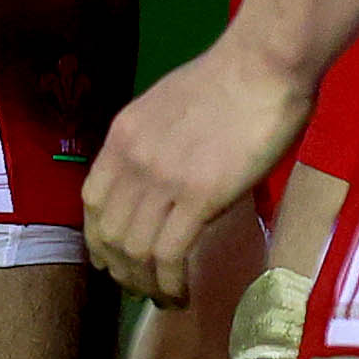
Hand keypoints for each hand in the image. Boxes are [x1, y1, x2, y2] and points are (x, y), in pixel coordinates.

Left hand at [85, 35, 308, 302]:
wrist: (266, 62)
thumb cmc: (232, 74)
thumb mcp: (170, 105)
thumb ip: (156, 143)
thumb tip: (163, 176)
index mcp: (123, 137)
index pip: (92, 202)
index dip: (98, 238)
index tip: (111, 259)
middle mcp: (133, 162)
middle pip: (110, 234)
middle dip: (122, 270)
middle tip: (140, 288)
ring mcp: (164, 180)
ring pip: (136, 252)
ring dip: (145, 284)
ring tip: (164, 297)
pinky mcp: (200, 197)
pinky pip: (170, 255)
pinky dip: (170, 283)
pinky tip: (181, 293)